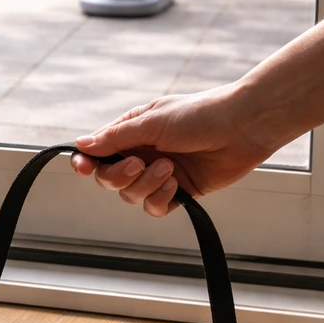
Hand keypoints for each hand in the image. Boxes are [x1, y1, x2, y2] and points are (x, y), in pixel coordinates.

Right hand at [70, 84, 275, 217]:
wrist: (243, 127)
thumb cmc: (199, 115)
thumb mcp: (152, 123)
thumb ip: (115, 138)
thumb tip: (80, 145)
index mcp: (130, 132)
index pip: (96, 152)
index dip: (85, 163)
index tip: (82, 168)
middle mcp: (140, 153)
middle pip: (108, 178)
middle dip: (120, 176)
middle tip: (138, 164)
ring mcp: (158, 174)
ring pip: (131, 196)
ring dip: (146, 185)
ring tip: (170, 168)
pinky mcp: (178, 191)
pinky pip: (155, 207)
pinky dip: (161, 198)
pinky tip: (176, 184)